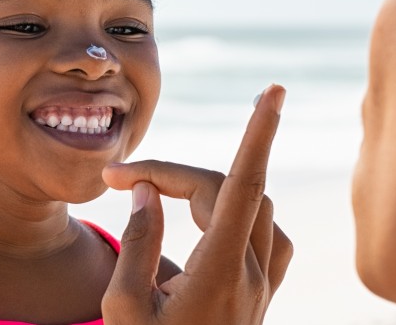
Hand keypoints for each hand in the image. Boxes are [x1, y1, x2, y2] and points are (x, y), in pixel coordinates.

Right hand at [100, 84, 291, 323]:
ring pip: (257, 209)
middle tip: (123, 181)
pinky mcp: (264, 297)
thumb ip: (137, 245)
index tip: (272, 91)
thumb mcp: (123, 311)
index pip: (243, 187)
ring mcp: (263, 287)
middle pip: (230, 192)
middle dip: (177, 173)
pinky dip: (243, 214)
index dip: (258, 134)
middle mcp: (250, 276)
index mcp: (217, 275)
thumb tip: (148, 192)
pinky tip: (212, 221)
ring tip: (162, 198)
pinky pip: (268, 237)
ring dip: (213, 189)